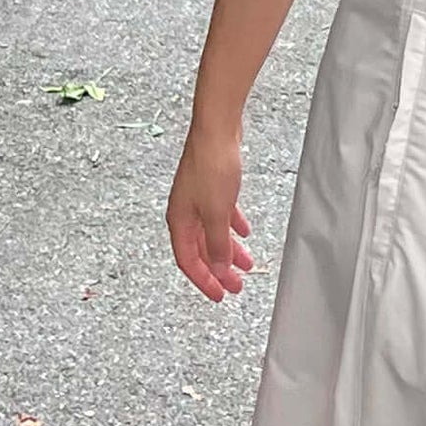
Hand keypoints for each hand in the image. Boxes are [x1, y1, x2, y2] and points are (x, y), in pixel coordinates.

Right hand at [168, 126, 254, 302]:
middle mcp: (185, 212)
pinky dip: (232, 227)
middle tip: (235, 286)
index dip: (204, 281)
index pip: (188, 261)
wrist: (217, 130)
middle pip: (202, 250)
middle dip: (219, 270)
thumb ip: (218, 245)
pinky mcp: (211, 187)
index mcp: (180, 221)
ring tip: (245, 264)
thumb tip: (220, 271)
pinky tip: (243, 232)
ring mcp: (198, 200)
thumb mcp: (217, 213)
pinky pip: (220, 216)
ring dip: (229, 250)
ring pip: (213, 234)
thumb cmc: (211, 165)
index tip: (219, 295)